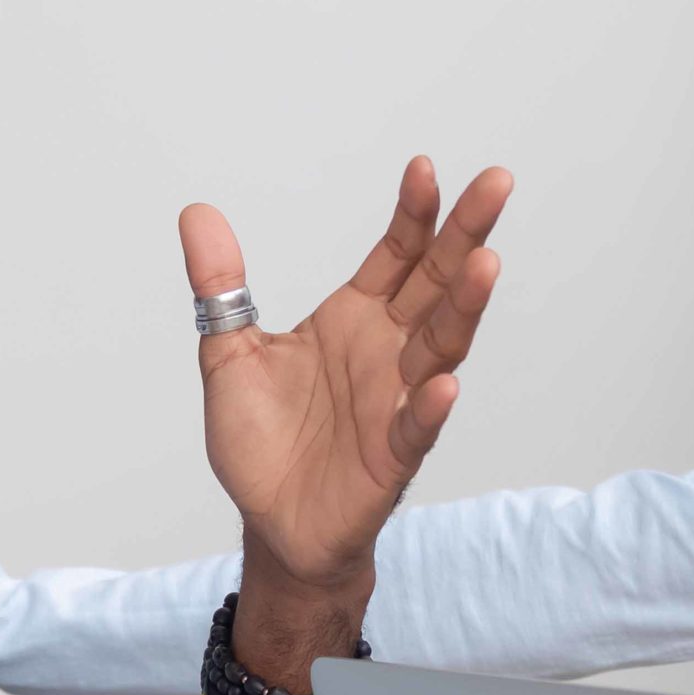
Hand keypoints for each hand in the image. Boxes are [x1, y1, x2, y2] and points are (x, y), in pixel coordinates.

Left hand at [185, 157, 510, 593]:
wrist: (272, 526)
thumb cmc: (263, 445)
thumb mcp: (228, 356)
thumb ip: (221, 287)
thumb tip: (198, 214)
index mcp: (353, 322)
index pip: (395, 256)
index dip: (412, 215)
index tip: (425, 168)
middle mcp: (386, 354)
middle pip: (435, 285)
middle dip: (465, 235)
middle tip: (496, 183)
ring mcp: (394, 403)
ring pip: (440, 347)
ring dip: (464, 307)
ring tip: (485, 263)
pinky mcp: (390, 459)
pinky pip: (414, 430)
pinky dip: (429, 408)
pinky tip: (443, 385)